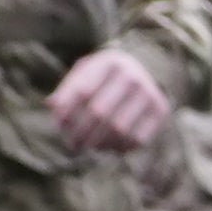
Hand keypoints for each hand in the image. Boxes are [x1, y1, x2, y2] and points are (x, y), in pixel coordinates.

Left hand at [48, 45, 175, 152]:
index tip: (58, 125)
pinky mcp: (160, 111)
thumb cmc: (107, 75)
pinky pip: (136, 139)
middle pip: (99, 112)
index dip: (67, 111)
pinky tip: (109, 147)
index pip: (82, 90)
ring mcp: (149, 93)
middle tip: (72, 144)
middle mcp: (132, 75)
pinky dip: (119, 148)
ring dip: (99, 143)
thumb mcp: (87, 71)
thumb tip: (51, 104)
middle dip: (81, 133)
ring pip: (118, 129)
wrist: (150, 70)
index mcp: (110, 62)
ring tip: (88, 147)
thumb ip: (69, 87)